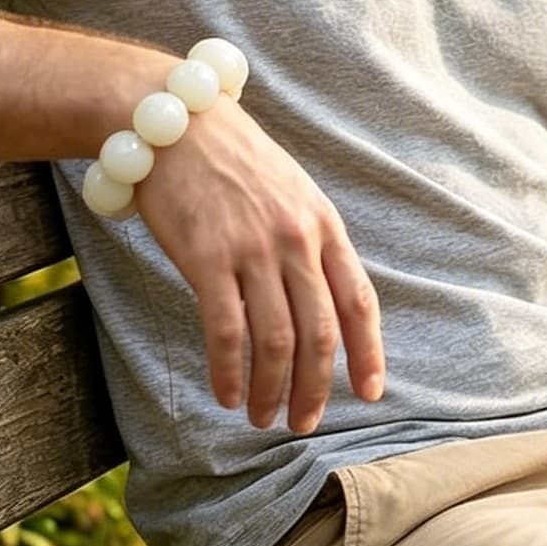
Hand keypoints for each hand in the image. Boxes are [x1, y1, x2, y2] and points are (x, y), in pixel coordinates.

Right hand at [134, 94, 385, 434]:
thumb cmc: (232, 160)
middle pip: (319, 333)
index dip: (369, 353)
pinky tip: (225, 393)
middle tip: (304, 423)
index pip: (358, 301)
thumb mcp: (291, 192)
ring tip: (262, 417)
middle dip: (317, 388)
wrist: (174, 122)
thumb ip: (309, 243)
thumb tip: (321, 305)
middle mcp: (296, 240)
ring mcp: (252, 249)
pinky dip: (228, 371)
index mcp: (324, 225)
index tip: (371, 393)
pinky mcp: (206, 257)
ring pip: (275, 341)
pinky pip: (226, 330)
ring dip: (272, 390)